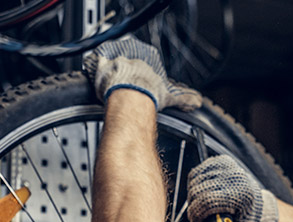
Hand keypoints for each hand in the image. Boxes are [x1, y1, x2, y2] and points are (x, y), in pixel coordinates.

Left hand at [82, 35, 200, 111]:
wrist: (129, 96)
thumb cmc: (148, 93)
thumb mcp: (170, 96)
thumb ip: (185, 98)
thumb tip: (197, 103)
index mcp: (149, 53)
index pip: (143, 60)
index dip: (138, 74)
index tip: (136, 85)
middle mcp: (132, 48)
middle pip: (126, 60)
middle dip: (124, 73)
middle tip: (123, 88)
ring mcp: (115, 52)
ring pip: (111, 60)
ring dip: (110, 72)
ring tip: (111, 87)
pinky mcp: (99, 57)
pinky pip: (95, 62)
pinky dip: (96, 72)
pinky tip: (100, 83)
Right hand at [187, 155, 278, 221]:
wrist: (258, 205)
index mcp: (242, 195)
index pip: (208, 201)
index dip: (197, 214)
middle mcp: (236, 177)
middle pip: (198, 191)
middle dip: (194, 206)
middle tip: (198, 216)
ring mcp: (228, 166)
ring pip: (195, 181)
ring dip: (194, 196)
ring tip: (204, 206)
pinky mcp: (221, 161)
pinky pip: (197, 172)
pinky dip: (196, 184)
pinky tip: (204, 193)